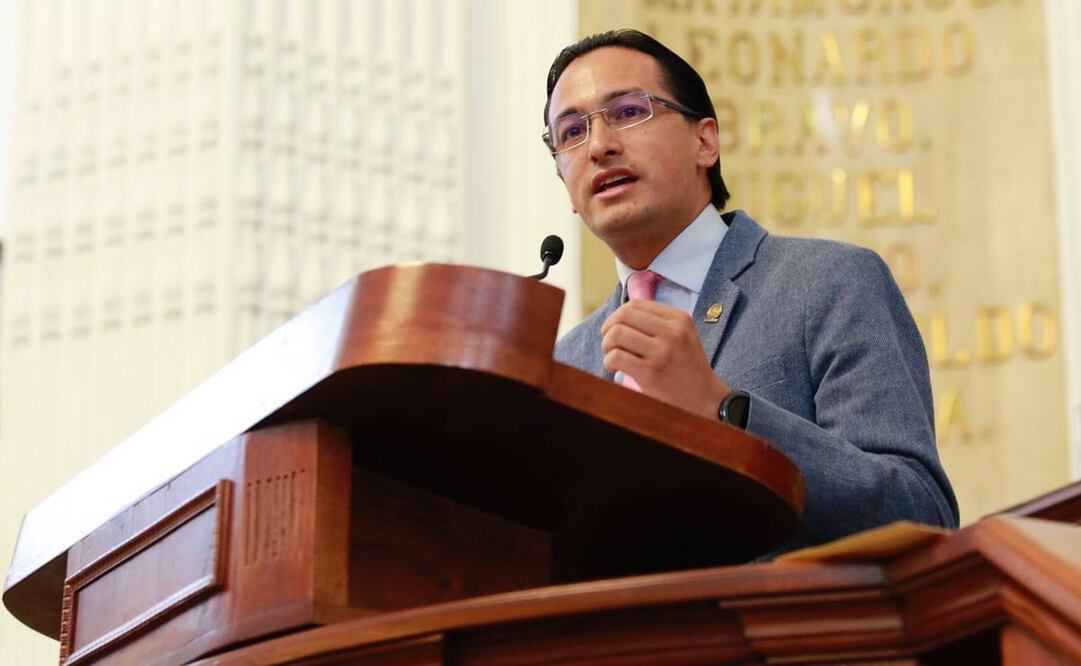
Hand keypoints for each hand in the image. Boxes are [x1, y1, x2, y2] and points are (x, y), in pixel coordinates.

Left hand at [600, 300, 730, 418]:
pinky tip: (615, 368)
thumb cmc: (687, 368)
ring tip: (612, 356)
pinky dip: (608, 362)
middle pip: (623, 316)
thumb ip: (658, 323)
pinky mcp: (651, 373)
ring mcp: (662, 352)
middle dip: (608, 329)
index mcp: (680, 319)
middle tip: (609, 343)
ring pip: (616, 334)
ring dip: (607, 345)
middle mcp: (672, 332)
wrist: (706, 399)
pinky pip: (616, 357)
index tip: (615, 329)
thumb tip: (619, 317)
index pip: (635, 304)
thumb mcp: (683, 336)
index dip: (617, 316)